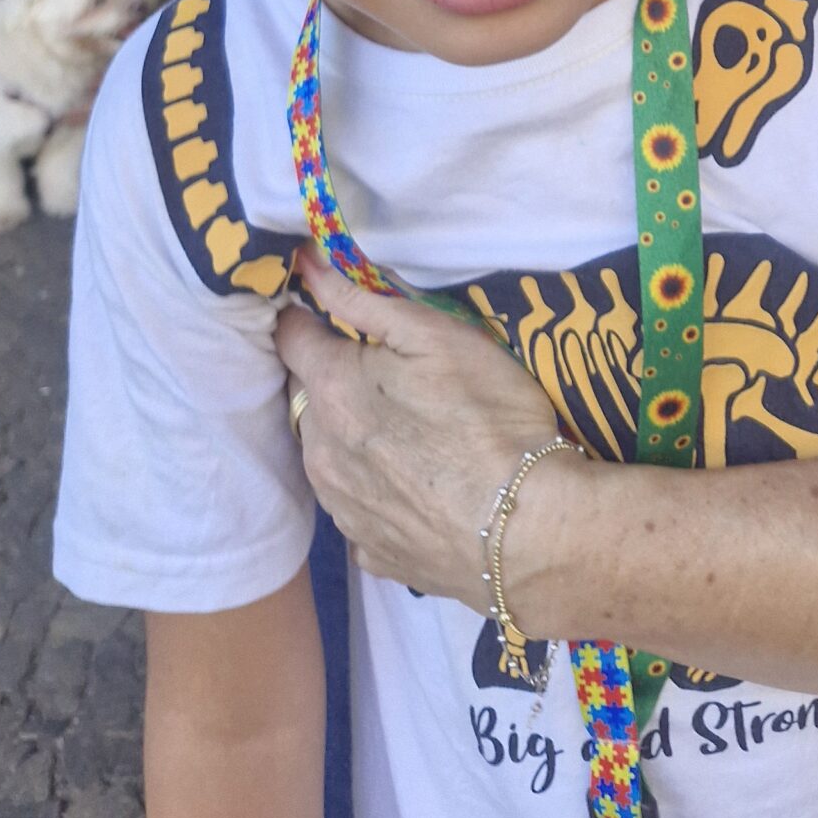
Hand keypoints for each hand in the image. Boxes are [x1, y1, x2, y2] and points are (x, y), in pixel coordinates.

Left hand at [274, 248, 576, 605]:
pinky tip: (416, 488)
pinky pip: (357, 508)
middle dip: (332, 380)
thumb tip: (306, 265)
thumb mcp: (438, 337)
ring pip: (327, 456)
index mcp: (331, 391)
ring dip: (349, 437)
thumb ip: (365, 301)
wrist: (527, 528)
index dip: (306, 316)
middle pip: (307, 399)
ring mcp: (342, 510)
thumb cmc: (489, 415)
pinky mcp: (370, 553)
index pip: (290, 338)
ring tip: (407, 434)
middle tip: (387, 376)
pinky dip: (375, 491)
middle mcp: (319, 453)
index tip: (327, 308)